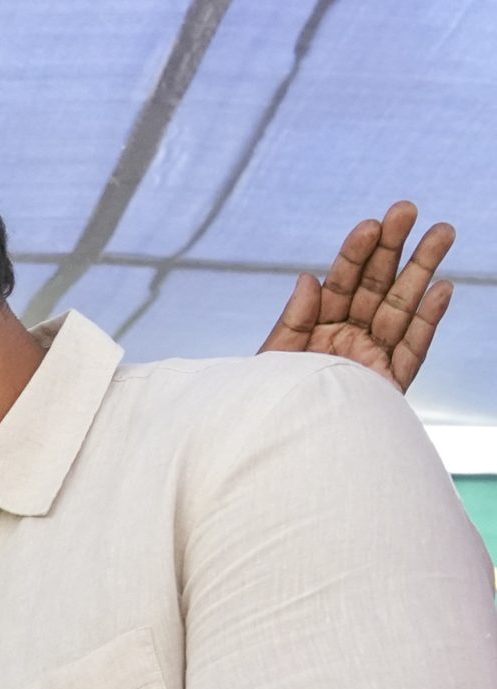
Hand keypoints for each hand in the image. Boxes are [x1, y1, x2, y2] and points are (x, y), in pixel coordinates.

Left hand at [262, 201, 453, 391]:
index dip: (355, 253)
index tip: (370, 224)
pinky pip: (415, 348)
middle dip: (393, 247)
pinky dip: (429, 319)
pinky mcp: (390, 386)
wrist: (281, 460)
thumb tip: (308, 278)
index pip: (341, 283)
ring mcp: (371, 360)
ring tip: (443, 231)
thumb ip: (293, 320)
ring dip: (422, 269)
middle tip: (409, 208)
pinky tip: (444, 287)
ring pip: (402, 307)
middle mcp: (347, 340)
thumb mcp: (273, 361)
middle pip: (376, 286)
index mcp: (316, 330)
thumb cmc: (266, 410)